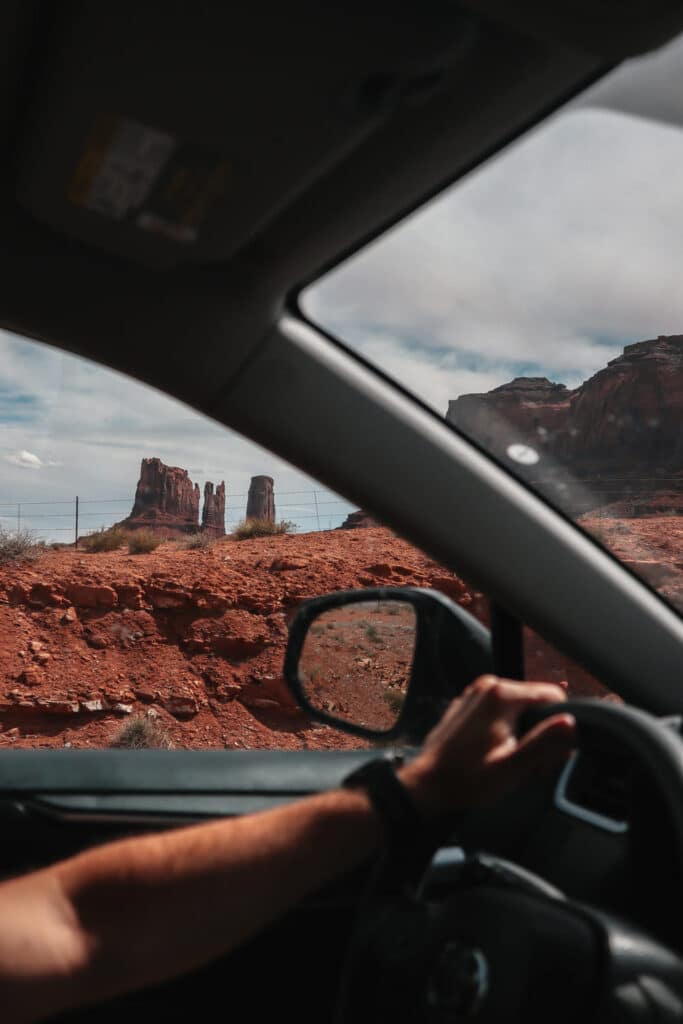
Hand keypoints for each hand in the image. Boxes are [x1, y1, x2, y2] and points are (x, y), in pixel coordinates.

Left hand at [399, 675, 574, 818]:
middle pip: (536, 704)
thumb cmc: (467, 780)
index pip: (553, 696)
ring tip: (509, 761)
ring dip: (523, 735)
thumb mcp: (513, 767)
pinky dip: (505, 732)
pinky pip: (500, 713)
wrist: (428, 786)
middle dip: (540, 733)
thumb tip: (570, 723)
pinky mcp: (469, 706)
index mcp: (501, 695)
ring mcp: (475, 694)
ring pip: (520, 709)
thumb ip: (544, 743)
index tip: (549, 753)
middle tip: (528, 765)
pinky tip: (495, 755)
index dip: (559, 726)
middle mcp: (488, 687)